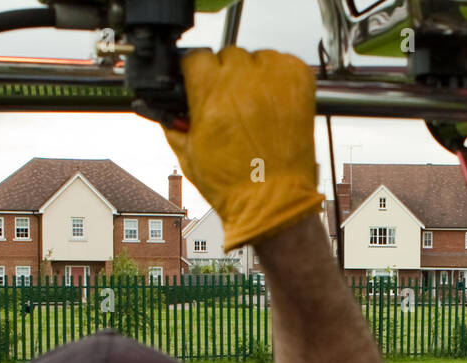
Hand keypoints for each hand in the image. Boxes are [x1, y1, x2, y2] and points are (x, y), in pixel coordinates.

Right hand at [164, 47, 325, 250]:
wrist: (273, 202)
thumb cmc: (233, 187)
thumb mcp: (188, 155)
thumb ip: (174, 122)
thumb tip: (167, 106)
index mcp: (209, 97)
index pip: (195, 58)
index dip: (196, 72)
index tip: (199, 82)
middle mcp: (241, 84)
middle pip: (226, 56)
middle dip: (224, 76)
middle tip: (228, 103)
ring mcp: (273, 82)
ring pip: (255, 57)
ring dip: (252, 75)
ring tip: (253, 105)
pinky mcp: (298, 84)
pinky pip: (284, 62)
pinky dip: (278, 77)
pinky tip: (273, 101)